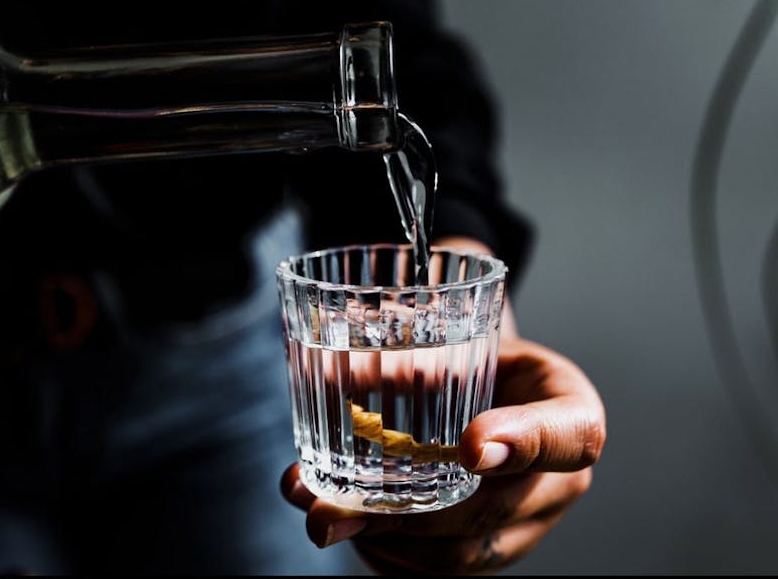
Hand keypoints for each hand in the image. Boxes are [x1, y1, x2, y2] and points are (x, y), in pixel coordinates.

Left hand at [280, 336, 605, 573]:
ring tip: (325, 518)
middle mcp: (560, 479)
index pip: (572, 435)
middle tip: (342, 507)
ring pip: (465, 556)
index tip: (470, 447)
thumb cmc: (464, 356)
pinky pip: (444, 574)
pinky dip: (388, 558)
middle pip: (497, 511)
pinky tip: (347, 532)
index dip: (525, 443)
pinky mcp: (493, 551)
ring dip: (387, 543)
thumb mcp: (450, 337)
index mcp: (570, 411)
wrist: (472, 386)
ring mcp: (530, 524)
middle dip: (413, 515)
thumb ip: (405, 354)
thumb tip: (319, 376)